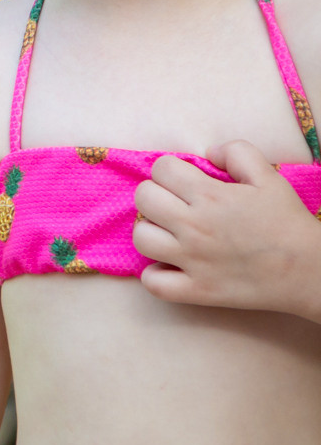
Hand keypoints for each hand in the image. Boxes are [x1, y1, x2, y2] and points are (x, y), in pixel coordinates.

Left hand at [135, 141, 320, 320]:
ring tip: (171, 232)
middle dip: (157, 194)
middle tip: (177, 204)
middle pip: (144, 198)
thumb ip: (237, 153)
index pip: (161, 168)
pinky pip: (154, 284)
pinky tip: (171, 265)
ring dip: (152, 231)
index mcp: (210, 196)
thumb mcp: (269, 177)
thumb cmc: (288, 222)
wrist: (311, 271)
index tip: (187, 181)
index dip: (172, 170)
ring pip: (141, 238)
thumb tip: (207, 153)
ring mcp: (193, 261)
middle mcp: (194, 227)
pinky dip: (155, 275)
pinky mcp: (198, 291)